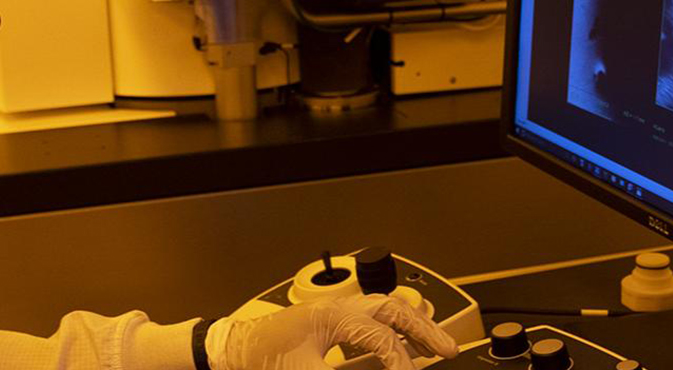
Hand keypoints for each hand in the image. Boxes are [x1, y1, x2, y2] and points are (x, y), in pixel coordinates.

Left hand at [210, 294, 459, 369]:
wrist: (225, 352)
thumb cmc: (257, 358)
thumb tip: (382, 369)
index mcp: (334, 314)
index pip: (384, 338)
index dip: (403, 364)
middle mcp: (336, 308)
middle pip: (392, 309)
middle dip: (424, 328)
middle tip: (447, 348)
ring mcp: (330, 313)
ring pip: (381, 311)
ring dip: (408, 327)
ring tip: (431, 345)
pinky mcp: (323, 325)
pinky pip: (366, 323)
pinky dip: (387, 333)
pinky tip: (393, 348)